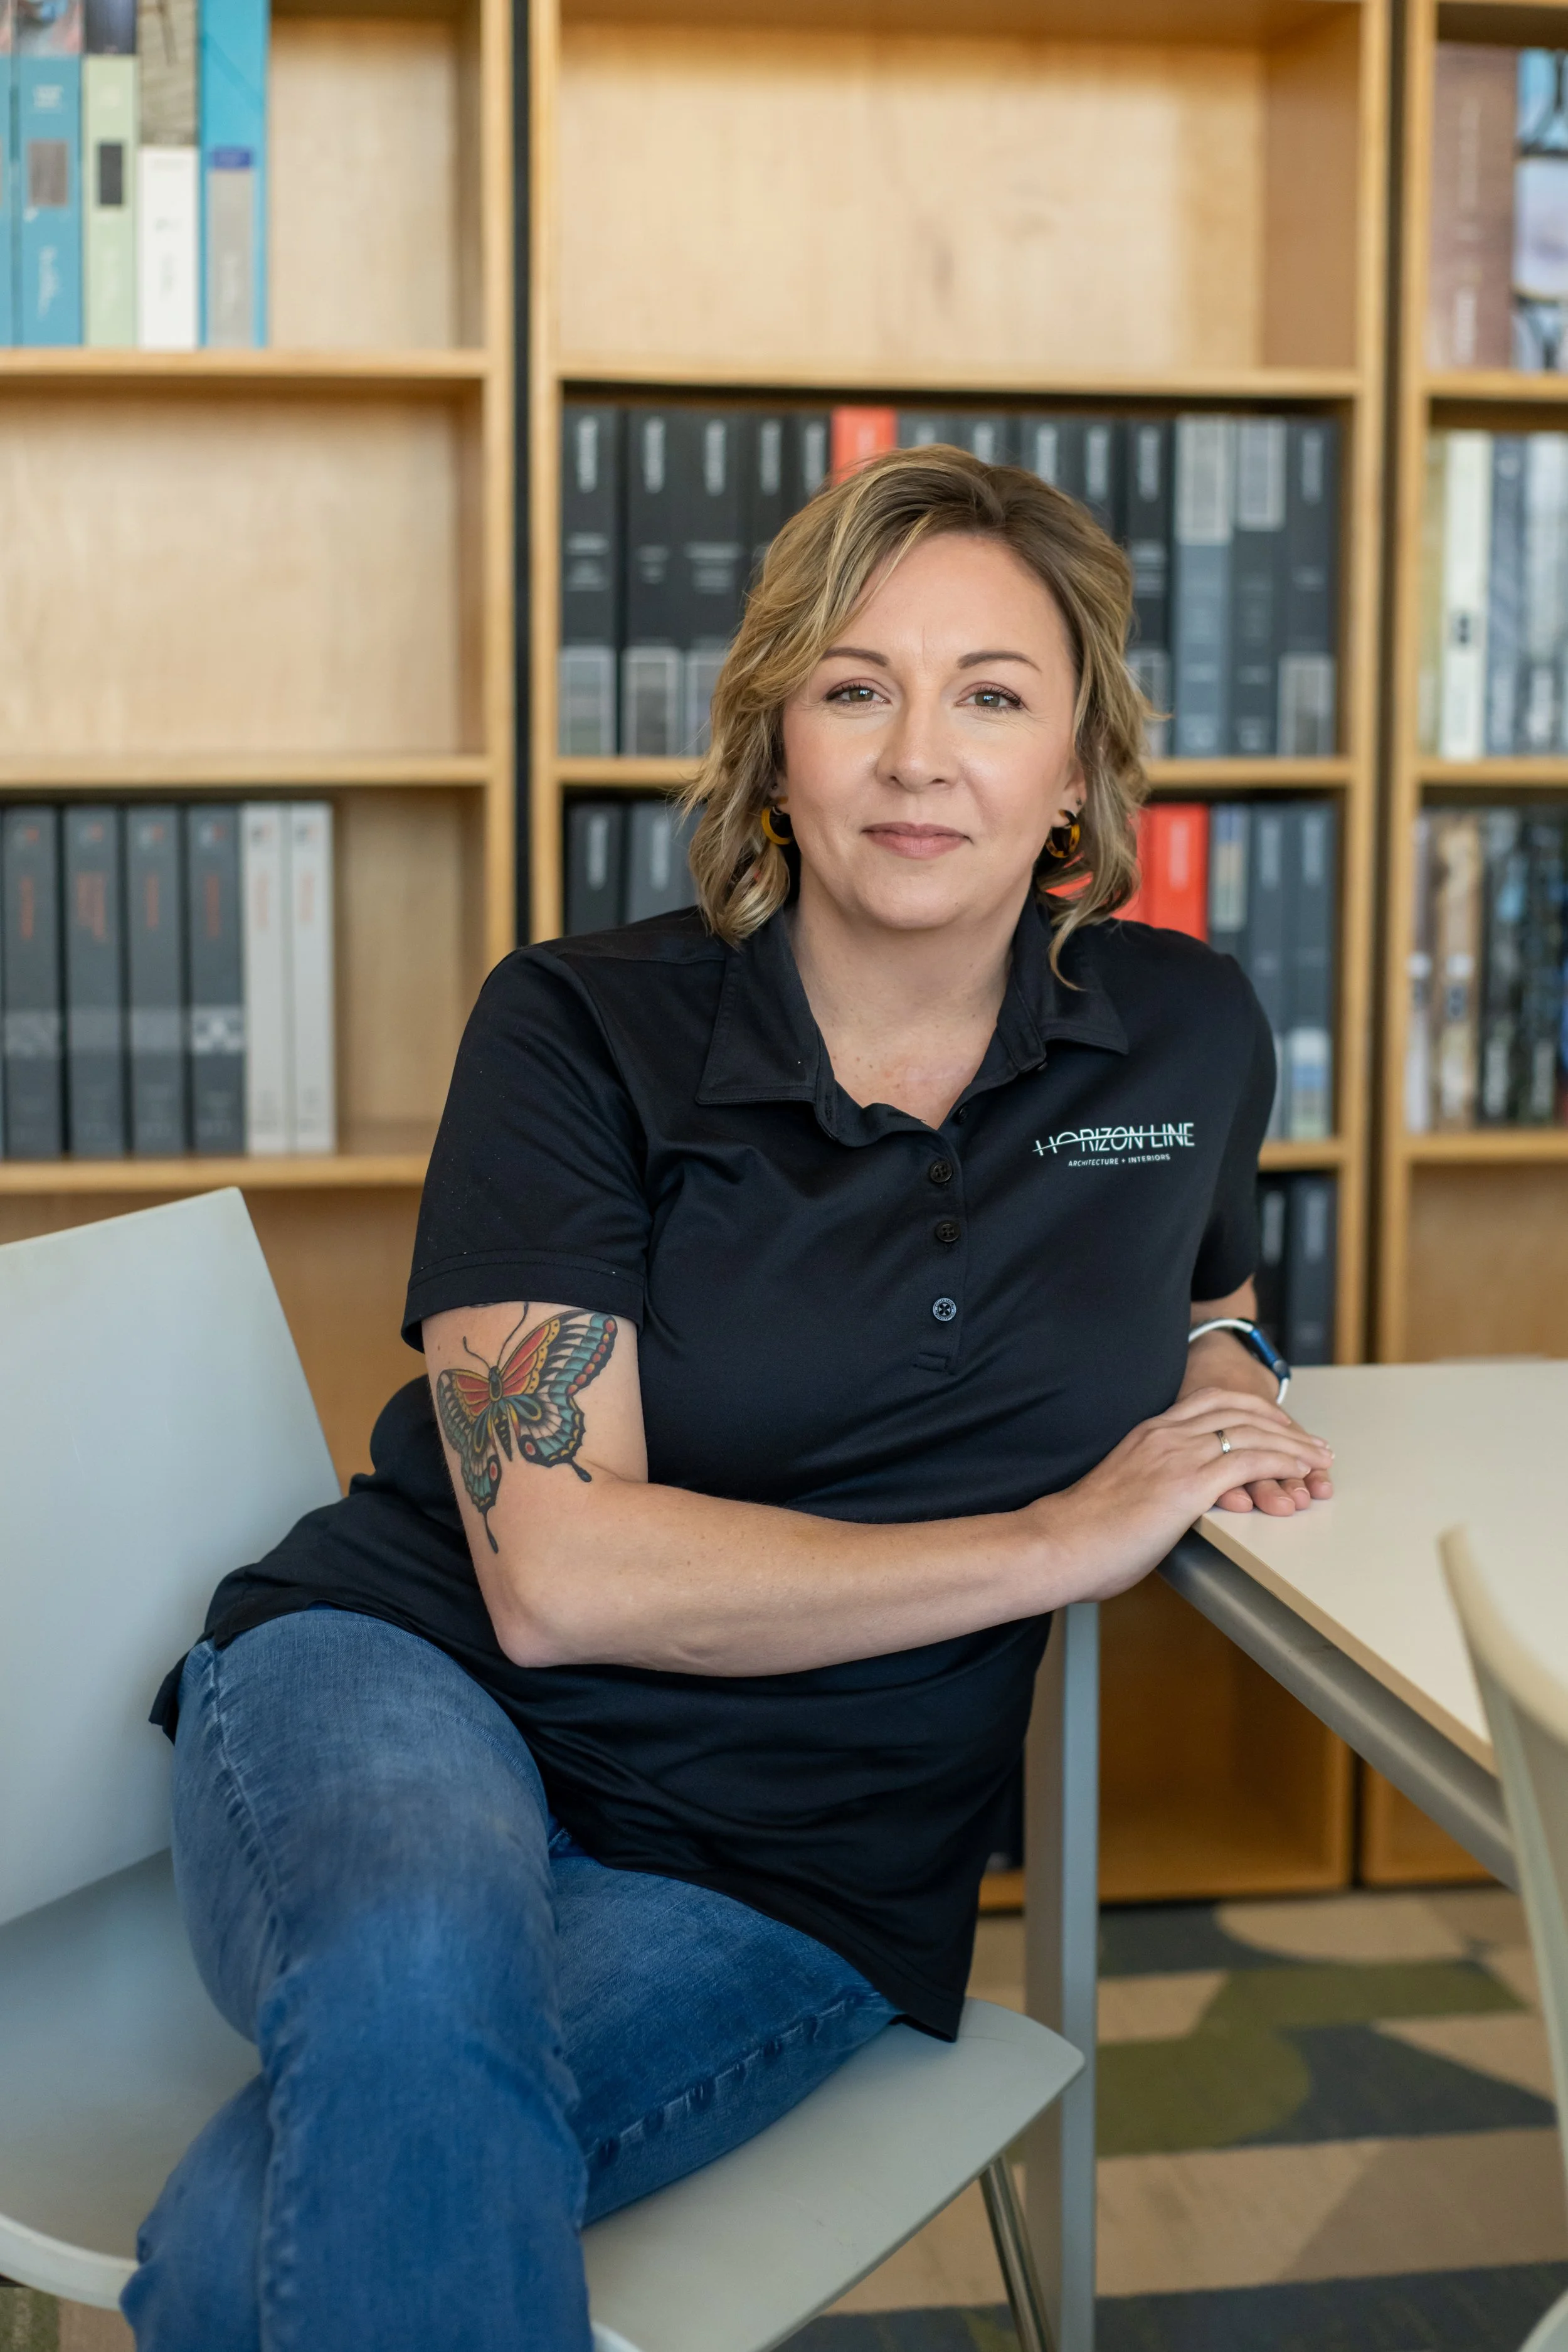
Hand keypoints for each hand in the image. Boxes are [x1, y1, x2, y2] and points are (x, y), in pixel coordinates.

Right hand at [1028, 1386, 1335, 1606]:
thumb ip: (1150, 1487)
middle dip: (1283, 1422)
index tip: (1278, 1427)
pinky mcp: (1188, 1483)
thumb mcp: (1122, 1492)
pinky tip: (1300, 1471)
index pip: (1213, 1401)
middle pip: (1240, 1408)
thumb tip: (1163, 1509)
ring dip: (1293, 1443)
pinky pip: (1250, 1461)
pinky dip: (1283, 1462)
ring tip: (1319, 1458)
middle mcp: (1166, 1433)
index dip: (1254, 1411)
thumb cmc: (1083, 1533)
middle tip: (1311, 1441)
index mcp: (1149, 1432)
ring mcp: (1177, 1454)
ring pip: (1252, 1431)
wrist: (1060, 1543)